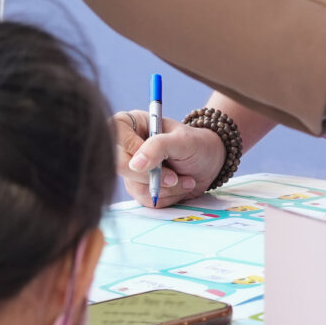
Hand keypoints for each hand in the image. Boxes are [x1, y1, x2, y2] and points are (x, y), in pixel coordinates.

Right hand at [110, 112, 227, 206]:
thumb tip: (135, 164)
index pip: (115, 137)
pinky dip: (167, 197)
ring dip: (166, 189)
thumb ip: (158, 147)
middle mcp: (126, 147)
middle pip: (121, 167)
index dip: (134, 152)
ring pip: (136, 187)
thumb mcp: (181, 141)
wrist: (210, 164)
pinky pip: (145, 200)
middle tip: (175, 177)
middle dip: (153, 176)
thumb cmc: (196, 145)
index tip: (160, 161)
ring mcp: (131, 169)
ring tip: (186, 180)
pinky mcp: (139, 188)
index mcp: (131, 124)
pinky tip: (180, 187)